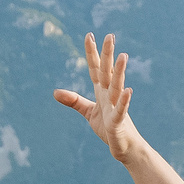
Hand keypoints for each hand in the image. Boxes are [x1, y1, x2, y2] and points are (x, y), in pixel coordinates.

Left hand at [53, 31, 139, 161]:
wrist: (124, 147)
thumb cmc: (108, 128)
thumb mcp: (88, 112)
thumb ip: (74, 101)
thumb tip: (55, 92)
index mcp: (102, 91)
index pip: (96, 69)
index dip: (92, 53)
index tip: (89, 36)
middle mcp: (110, 95)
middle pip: (108, 72)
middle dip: (108, 54)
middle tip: (110, 36)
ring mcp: (116, 107)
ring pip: (117, 87)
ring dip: (119, 72)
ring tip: (123, 56)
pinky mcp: (119, 122)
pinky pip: (122, 110)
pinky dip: (125, 100)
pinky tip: (128, 90)